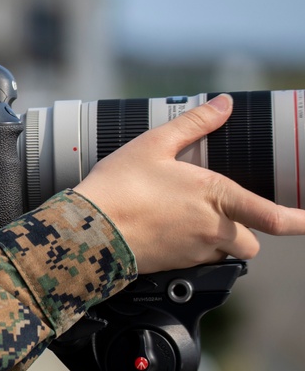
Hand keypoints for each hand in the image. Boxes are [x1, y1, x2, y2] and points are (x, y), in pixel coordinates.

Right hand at [75, 94, 304, 272]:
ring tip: (181, 220)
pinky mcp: (175, 267)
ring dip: (216, 241)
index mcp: (215, 197)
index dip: (302, 220)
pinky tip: (163, 231)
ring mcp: (194, 252)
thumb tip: (224, 103)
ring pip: (224, 253)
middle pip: (252, 242)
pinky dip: (189, 249)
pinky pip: (196, 261)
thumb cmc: (119, 186)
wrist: (87, 230)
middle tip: (218, 212)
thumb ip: (194, 123)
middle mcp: (212, 230)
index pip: (274, 216)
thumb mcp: (154, 144)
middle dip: (244, 231)